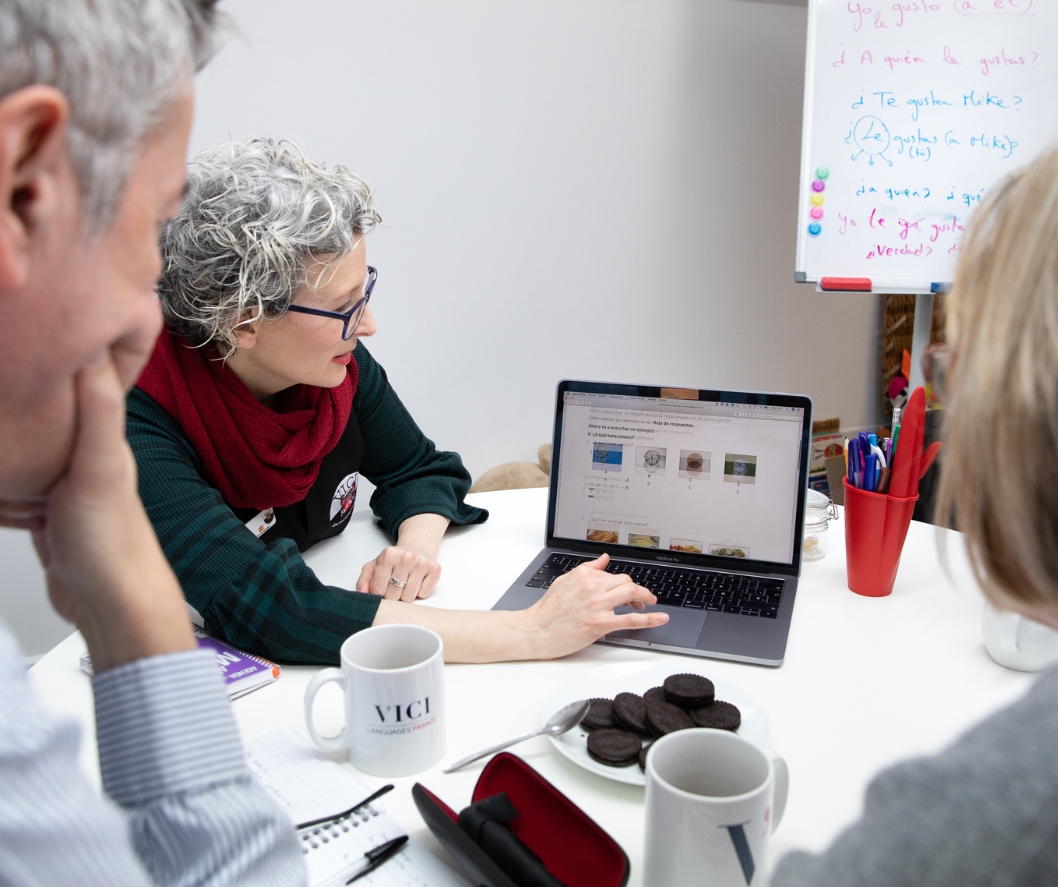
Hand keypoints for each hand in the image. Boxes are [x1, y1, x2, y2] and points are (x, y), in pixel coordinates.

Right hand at [30, 352, 193, 671]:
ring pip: (24, 442)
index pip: (79, 377)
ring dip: (6, 433)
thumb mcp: (100, 468)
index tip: (31, 321)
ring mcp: (62, 480)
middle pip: (45, 407)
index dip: (58, 349)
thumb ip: (99, 413)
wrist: (110, 603)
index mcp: (102, 433)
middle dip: (18, 391)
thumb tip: (91, 354)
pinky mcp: (44, 510)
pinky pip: (11, 480)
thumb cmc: (113, 542)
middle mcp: (85, 451)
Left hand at [356, 544, 440, 601]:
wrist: (417, 547)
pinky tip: (417, 581)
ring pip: (409, 597)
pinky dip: (419, 592)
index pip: (378, 589)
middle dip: (392, 595)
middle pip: (394, 595)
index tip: (381, 588)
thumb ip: (364, 580)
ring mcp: (421, 562)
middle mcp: (406, 557)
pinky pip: (424, 594)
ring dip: (405, 595)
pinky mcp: (435, 569)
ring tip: (405, 583)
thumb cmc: (393, 560)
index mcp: (388, 555)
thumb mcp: (374, 565)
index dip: (378, 593)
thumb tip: (362, 594)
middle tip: (394, 586)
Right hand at [523, 553, 667, 658]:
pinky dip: (650, 619)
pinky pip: (631, 619)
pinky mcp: (600, 624)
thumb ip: (587, 569)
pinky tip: (661, 618)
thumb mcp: (565, 581)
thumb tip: (604, 559)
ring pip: (631, 593)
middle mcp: (592, 587)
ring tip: (651, 604)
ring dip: (646, 597)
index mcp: (584, 575)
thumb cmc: (547, 610)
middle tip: (642, 599)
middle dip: (638, 590)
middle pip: (626, 582)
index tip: (627, 592)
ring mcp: (597, 605)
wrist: (535, 631)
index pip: (613, 574)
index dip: (623, 584)